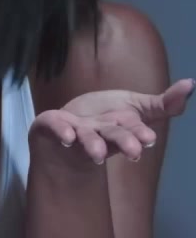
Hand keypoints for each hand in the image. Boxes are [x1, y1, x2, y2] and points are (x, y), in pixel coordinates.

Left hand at [29, 78, 192, 167]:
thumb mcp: (137, 107)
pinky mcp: (55, 126)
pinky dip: (59, 131)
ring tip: (98, 154)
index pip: (135, 131)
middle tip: (134, 152)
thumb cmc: (106, 119)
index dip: (141, 135)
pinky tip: (65, 137)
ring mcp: (78, 132)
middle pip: (115, 137)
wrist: (67, 130)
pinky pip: (55, 128)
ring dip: (93, 146)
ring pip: (88, 139)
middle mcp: (102, 133)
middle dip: (125, 143)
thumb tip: (191, 84)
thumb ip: (164, 103)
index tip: (149, 140)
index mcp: (123, 128)